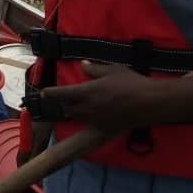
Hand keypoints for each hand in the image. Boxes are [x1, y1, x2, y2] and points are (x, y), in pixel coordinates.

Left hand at [40, 62, 164, 131]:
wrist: (149, 103)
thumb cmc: (131, 83)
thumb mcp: (112, 70)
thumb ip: (94, 68)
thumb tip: (83, 64)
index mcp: (88, 92)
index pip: (63, 93)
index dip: (51, 93)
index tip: (43, 93)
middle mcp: (88, 107)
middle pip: (68, 107)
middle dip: (64, 102)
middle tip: (64, 97)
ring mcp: (96, 119)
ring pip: (78, 116)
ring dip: (74, 110)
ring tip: (76, 104)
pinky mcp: (105, 127)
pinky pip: (90, 123)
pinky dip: (87, 118)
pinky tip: (92, 114)